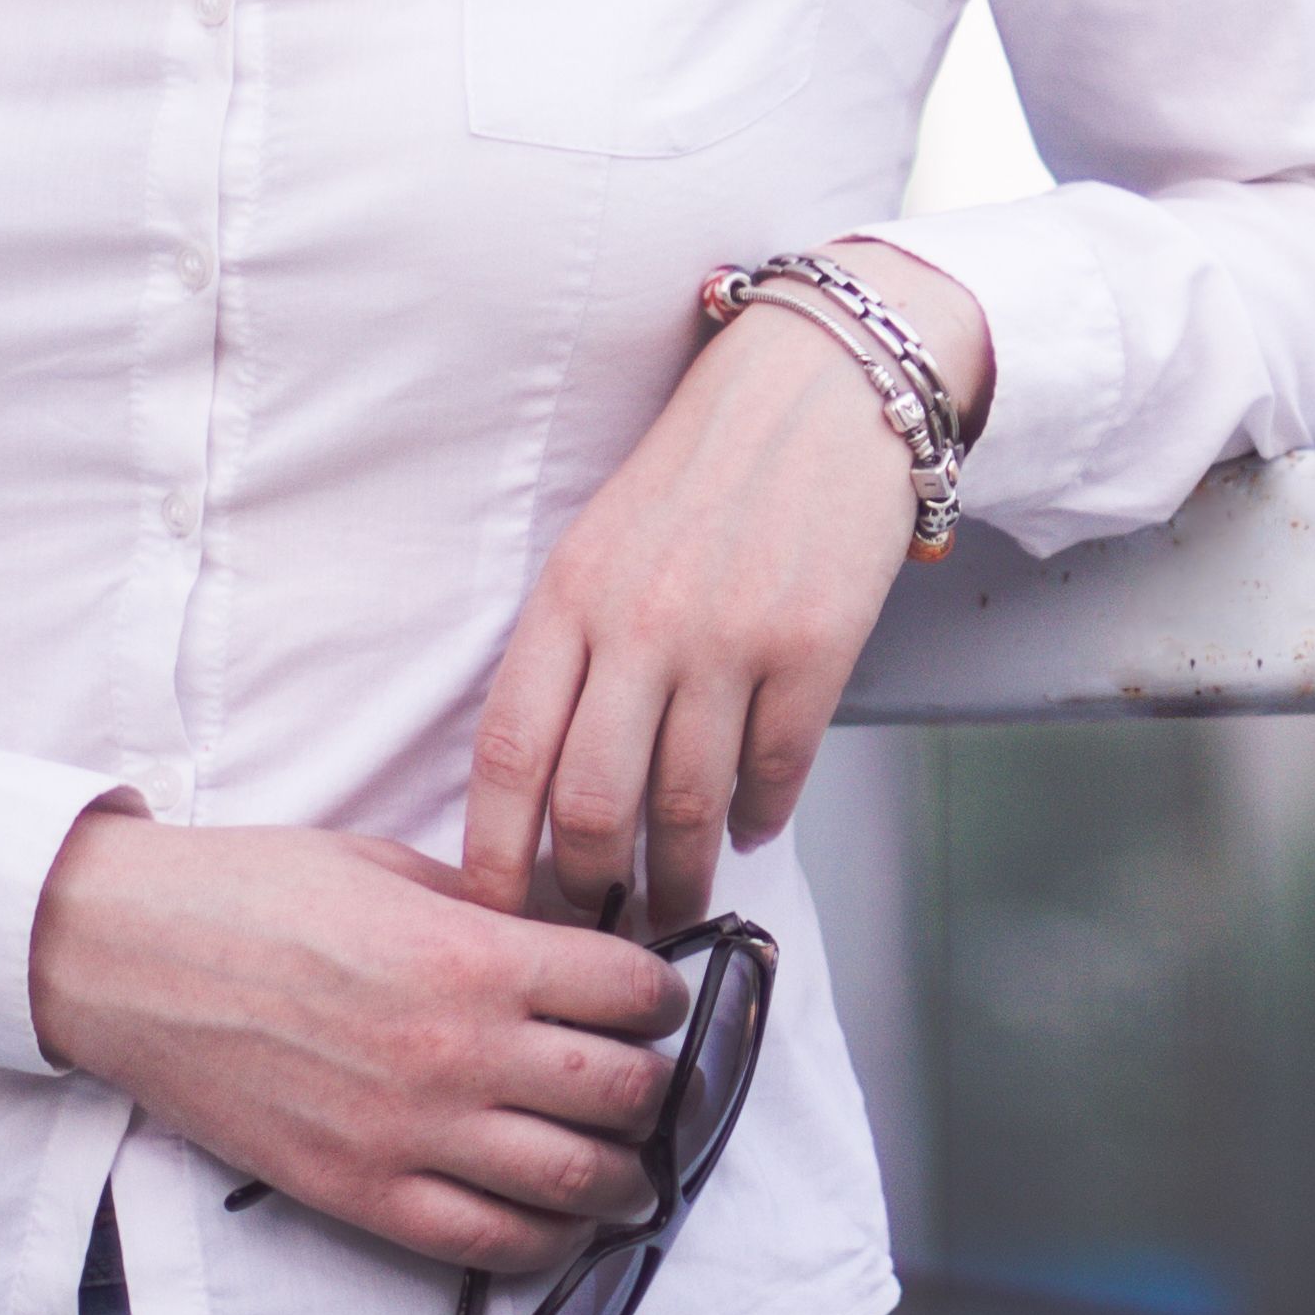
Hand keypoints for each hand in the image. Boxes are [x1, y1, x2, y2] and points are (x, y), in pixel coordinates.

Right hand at [26, 806, 685, 1273]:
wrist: (126, 957)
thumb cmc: (253, 895)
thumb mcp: (393, 869)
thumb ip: (492, 914)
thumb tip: (574, 943)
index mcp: (472, 955)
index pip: (632, 992)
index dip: (664, 996)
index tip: (658, 1000)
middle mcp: (455, 1051)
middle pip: (623, 1092)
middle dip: (657, 1088)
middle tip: (652, 1082)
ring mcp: (408, 1133)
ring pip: (574, 1181)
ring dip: (623, 1177)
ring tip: (630, 1165)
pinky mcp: (358, 1193)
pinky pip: (486, 1241)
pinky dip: (544, 1237)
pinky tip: (558, 1217)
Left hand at [462, 238, 994, 934]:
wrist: (821, 390)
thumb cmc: (701, 471)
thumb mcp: (600, 544)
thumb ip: (573, 649)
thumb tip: (554, 783)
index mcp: (569, 596)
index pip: (508, 752)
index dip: (494, 852)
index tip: (494, 910)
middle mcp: (641, 623)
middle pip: (593, 802)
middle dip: (590, 887)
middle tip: (598, 924)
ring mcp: (730, 638)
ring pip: (687, 805)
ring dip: (681, 874)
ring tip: (678, 902)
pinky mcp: (813, 648)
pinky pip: (774, 770)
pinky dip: (757, 817)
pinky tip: (747, 829)